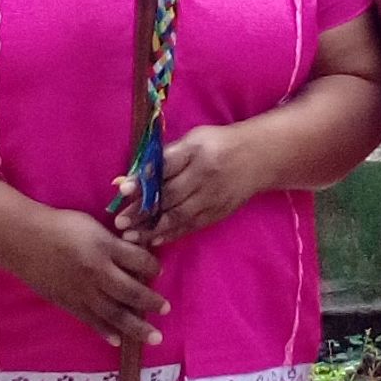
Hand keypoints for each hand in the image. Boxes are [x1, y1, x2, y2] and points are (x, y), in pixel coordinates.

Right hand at [12, 206, 166, 349]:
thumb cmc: (60, 226)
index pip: (139, 261)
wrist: (23, 239)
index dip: (153, 267)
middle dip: (151, 301)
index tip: (159, 271)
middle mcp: (97, 272)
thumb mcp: (92, 226)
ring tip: (154, 337)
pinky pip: (91, 321)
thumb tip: (136, 257)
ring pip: (115, 313)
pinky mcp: (69, 303)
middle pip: (131, 291)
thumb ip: (114, 243)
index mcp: (104, 247)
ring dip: (137, 327)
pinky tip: (119, 340)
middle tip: (166, 308)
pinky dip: (106, 331)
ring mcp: (82, 291)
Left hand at [116, 124, 265, 247]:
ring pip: (179, 216)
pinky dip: (172, 234)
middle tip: (120, 222)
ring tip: (131, 237)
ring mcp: (213, 196)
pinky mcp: (219, 212)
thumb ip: (163, 157)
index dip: (144, 179)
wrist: (260, 156)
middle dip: (143, 210)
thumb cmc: (218, 144)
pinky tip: (154, 240)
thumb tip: (128, 178)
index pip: (165, 166)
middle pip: (169, 195)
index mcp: (196, 150)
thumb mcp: (193, 140)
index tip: (123, 189)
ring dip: (153, 228)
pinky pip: (192, 226)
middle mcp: (205, 175)